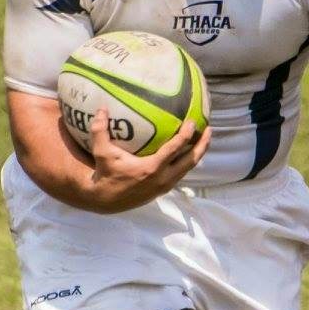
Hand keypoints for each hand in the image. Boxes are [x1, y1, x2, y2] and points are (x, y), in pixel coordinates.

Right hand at [87, 111, 210, 211]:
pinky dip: (189, 160)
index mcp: (151, 168)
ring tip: (205, 138)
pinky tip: (190, 150)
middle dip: (202, 144)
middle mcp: (163, 177)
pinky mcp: (165, 188)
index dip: (186, 135)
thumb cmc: (106, 174)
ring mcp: (166, 184)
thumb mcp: (102, 152)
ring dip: (198, 153)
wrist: (106, 200)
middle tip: (209, 129)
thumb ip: (100, 130)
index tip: (192, 122)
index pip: (175, 149)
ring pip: (189, 167)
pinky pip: (183, 172)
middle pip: (191, 160)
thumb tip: (102, 108)